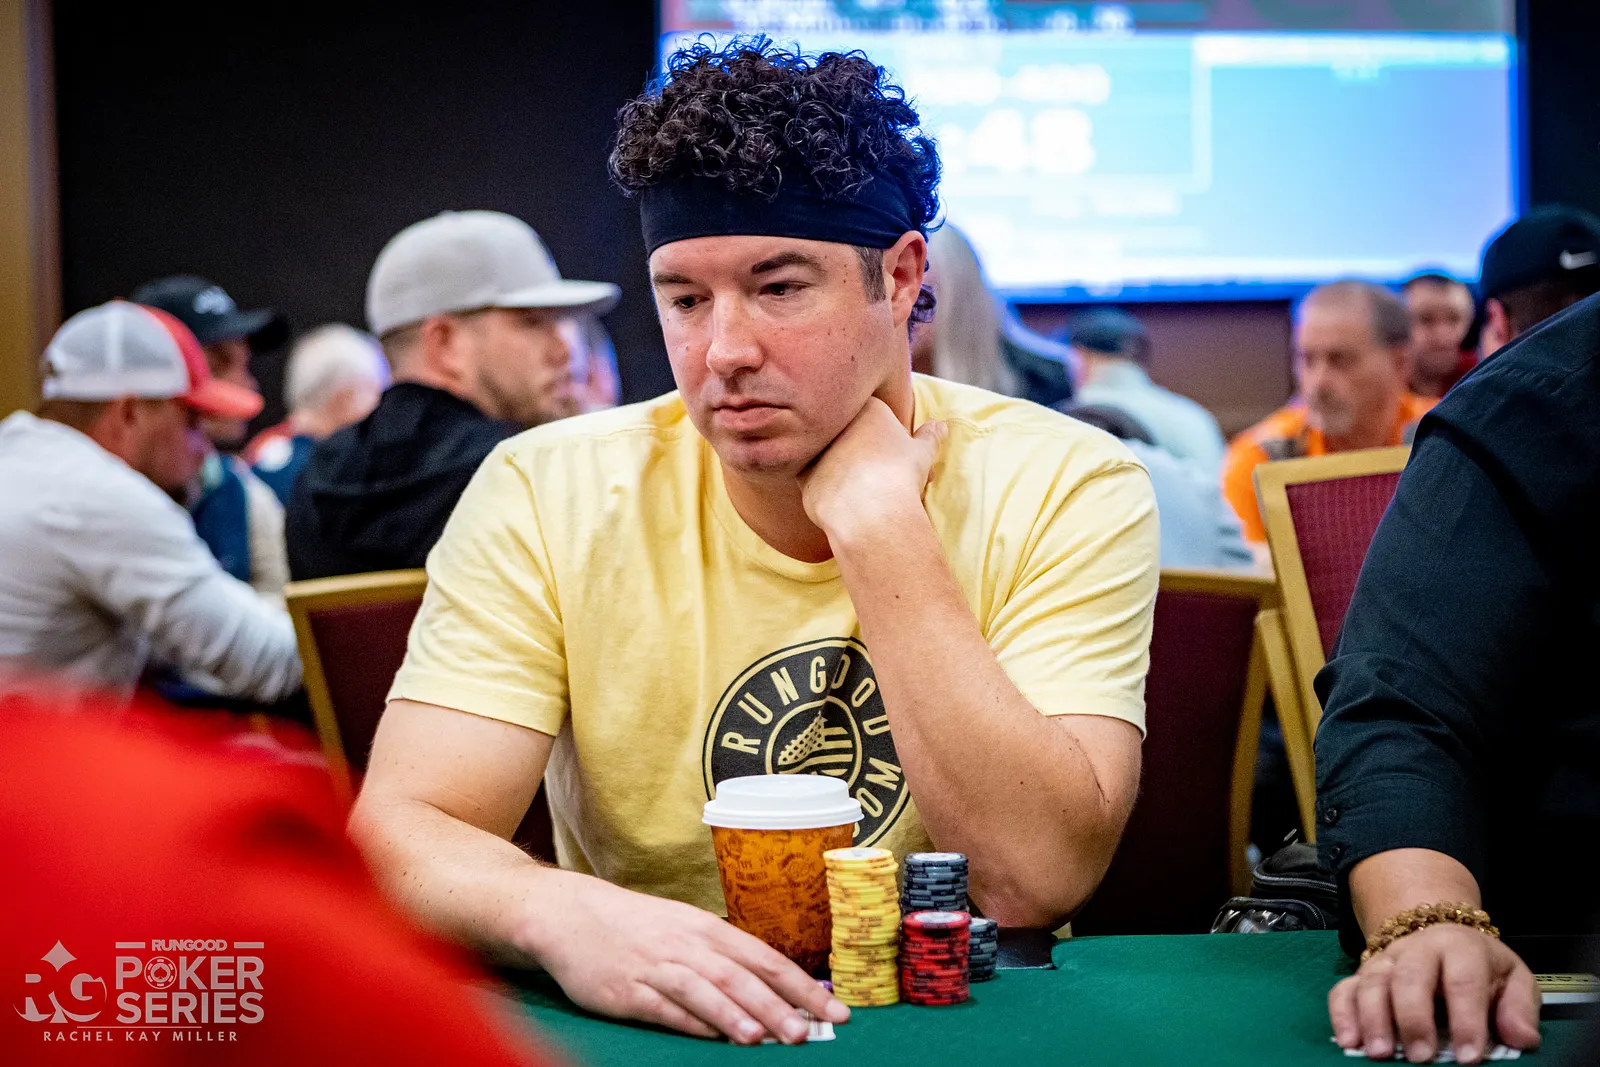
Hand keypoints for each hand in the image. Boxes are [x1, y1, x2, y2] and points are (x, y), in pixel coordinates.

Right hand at [528, 874, 848, 1043]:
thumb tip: (774, 991)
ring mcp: (656, 967)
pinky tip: (712, 1037)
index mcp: (708, 930)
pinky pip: (664, 1008)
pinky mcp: (626, 991)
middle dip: (777, 1006)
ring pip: (705, 990)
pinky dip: (690, 1022)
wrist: (572, 914)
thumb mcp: (686, 930)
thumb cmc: (638, 926)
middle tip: (808, 1033)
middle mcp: (688, 945)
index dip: (801, 985)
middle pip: (741, 976)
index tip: (835, 1009)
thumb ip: (726, 959)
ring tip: (764, 1037)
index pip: (766, 958)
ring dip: (736, 1014)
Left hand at [798, 396, 946, 535]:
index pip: (871, 415)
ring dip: (837, 466)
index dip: (882, 436)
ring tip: (860, 490)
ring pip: (826, 453)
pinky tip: (841, 500)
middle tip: (878, 475)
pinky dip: (824, 487)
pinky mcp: (800, 473)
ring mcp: (814, 445)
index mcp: (866, 405)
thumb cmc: (899, 476)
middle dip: (857, 450)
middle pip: (845, 433)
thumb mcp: (921, 452)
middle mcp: (834, 419)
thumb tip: (941, 426)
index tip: (890, 457)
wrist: (870, 510)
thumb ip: (929, 436)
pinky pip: (811, 478)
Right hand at [1328, 924, 1540, 1062]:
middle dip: (1413, 1019)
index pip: (1462, 981)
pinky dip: (1342, 1014)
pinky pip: (1343, 989)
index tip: (1469, 1056)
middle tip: (1421, 1057)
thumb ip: (1519, 1007)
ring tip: (1381, 1053)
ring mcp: (1385, 960)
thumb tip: (1521, 1038)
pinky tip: (1349, 1041)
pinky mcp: (1361, 975)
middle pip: (1410, 977)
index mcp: (1459, 947)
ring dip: (1373, 1019)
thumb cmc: (1479, 967)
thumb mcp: (1513, 978)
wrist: (1441, 936)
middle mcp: (1417, 949)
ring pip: (1372, 983)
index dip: (1466, 1019)